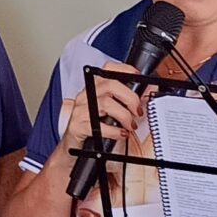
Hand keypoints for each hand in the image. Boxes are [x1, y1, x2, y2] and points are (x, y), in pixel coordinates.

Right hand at [50, 62, 146, 180]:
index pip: (108, 69)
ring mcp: (81, 110)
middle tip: (138, 111)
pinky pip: (99, 126)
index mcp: (93, 87)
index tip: (137, 77)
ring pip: (106, 103)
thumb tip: (145, 96)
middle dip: (130, 98)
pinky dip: (114, 131)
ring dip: (124, 116)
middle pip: (110, 85)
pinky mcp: (78, 126)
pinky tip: (121, 134)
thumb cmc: (91, 126)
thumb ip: (124, 102)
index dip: (125, 70)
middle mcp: (86, 95)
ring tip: (130, 125)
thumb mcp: (107, 111)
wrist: (71, 147)